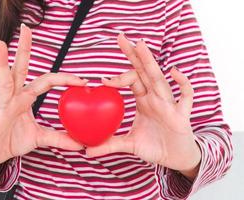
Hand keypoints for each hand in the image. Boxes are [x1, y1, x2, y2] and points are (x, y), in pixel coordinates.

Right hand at [0, 24, 87, 165]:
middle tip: (26, 28)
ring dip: (2, 64)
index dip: (63, 79)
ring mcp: (0, 106)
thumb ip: (59, 138)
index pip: (46, 82)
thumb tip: (81, 144)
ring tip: (1, 44)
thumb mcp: (40, 138)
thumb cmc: (15, 139)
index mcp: (26, 98)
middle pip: (20, 70)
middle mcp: (13, 97)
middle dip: (24, 50)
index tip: (83, 80)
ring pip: (2, 82)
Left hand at [86, 33, 200, 177]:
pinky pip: (185, 96)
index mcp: (144, 101)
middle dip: (133, 54)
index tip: (102, 80)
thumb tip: (86, 150)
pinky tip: (174, 72)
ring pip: (159, 79)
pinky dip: (182, 84)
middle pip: (143, 72)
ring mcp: (169, 104)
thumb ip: (109, 144)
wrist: (175, 159)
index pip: (132, 80)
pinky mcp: (181, 114)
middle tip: (121, 37)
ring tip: (141, 45)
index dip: (118, 78)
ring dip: (150, 62)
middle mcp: (155, 98)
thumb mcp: (129, 145)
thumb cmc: (154, 146)